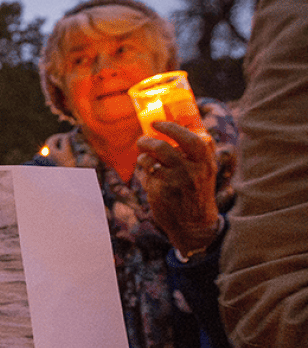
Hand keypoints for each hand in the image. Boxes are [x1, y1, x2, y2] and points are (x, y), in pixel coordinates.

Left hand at [135, 121, 220, 255]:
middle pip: (163, 147)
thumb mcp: (205, 171)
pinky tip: (146, 173)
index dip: (171, 128)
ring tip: (143, 157)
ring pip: (150, 159)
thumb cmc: (197, 192)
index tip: (157, 123)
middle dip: (147, 141)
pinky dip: (143, 171)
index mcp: (205, 162)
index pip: (191, 139)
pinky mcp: (162, 191)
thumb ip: (196, 152)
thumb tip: (175, 129)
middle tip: (143, 140)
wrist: (195, 224)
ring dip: (143, 155)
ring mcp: (176, 181)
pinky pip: (146, 174)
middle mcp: (192, 170)